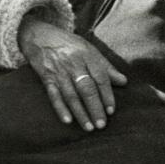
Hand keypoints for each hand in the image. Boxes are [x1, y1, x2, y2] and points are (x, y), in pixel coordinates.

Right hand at [18, 16, 126, 130]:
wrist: (40, 36)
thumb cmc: (70, 45)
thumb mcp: (90, 50)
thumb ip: (106, 67)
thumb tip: (124, 82)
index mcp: (87, 56)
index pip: (100, 78)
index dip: (107, 95)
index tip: (111, 111)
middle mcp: (74, 64)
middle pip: (86, 88)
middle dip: (95, 107)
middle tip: (102, 124)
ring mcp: (59, 71)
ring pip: (71, 95)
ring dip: (80, 113)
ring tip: (89, 128)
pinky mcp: (46, 78)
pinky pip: (54, 95)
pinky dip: (60, 108)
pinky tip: (67, 121)